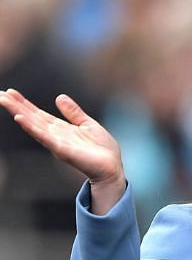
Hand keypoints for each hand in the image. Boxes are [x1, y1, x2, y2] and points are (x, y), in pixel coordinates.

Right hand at [0, 90, 124, 213]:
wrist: (112, 167)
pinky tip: (20, 118)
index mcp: (60, 128)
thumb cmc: (102, 149)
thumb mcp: (88, 125)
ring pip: (34, 125)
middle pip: (32, 118)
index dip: (24, 103)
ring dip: (19, 113)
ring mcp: (56, 142)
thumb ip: (74, 113)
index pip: (38, 114)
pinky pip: (44, 137)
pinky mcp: (62, 150)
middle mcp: (55, 135)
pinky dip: (32, 128)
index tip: (10, 92)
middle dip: (16, 106)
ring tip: (5, 102)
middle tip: (0, 94)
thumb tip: (59, 97)